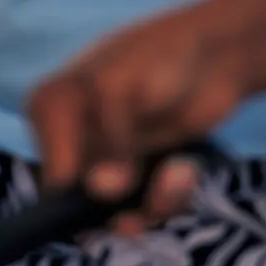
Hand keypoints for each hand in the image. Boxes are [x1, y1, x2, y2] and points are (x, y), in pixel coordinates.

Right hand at [27, 0, 255, 224]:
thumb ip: (107, 143)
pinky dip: (170, 197)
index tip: (117, 196)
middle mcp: (71, 138)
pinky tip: (185, 171)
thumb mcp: (119, 92)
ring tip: (180, 176)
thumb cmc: (157, 58)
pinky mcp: (145, 169)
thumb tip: (101, 192)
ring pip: (118, 210)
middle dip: (119, 211)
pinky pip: (149, 204)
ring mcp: (110, 156)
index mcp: (48, 110)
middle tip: (144, 212)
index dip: (80, 198)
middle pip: (82, 202)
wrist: (217, 53)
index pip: (50, 177)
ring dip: (152, 204)